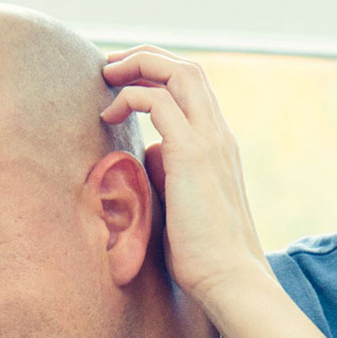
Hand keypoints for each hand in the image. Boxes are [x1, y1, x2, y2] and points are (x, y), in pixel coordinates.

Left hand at [100, 45, 272, 305]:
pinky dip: (130, 96)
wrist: (230, 279)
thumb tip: (149, 154)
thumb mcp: (184, 202)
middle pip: (187, 69)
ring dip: (137, 65)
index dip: (159, 75)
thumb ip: (170, 172)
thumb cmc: (203, 254)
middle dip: (146, 58)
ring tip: (106, 76)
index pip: (194, 89)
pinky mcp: (191, 154)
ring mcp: (209, 141)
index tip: (125, 83)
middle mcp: (219, 135)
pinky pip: (158, 101)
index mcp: (220, 145)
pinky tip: (108, 115)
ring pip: (178, 72)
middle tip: (110, 68)